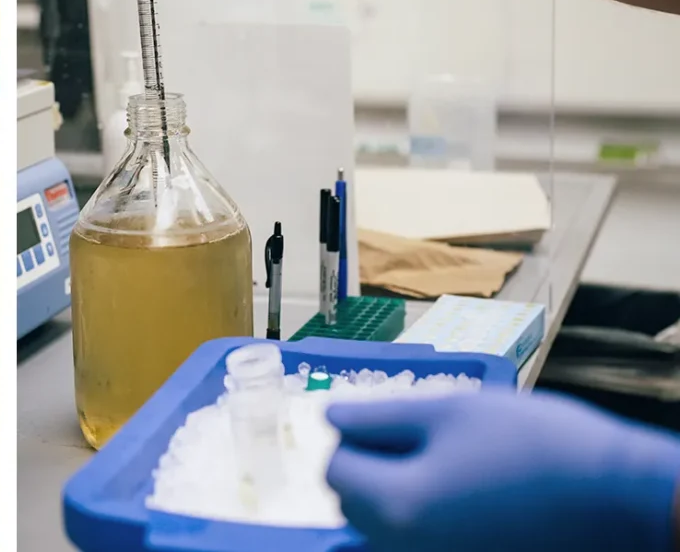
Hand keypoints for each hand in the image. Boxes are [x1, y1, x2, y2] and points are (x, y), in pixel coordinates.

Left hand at [326, 390, 679, 550]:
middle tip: (426, 442)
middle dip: (372, 470)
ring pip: (384, 530)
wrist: (623, 500)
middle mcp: (404, 547)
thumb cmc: (540, 446)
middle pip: (354, 506)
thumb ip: (380, 418)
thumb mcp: (453, 413)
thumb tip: (330, 420)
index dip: (359, 438)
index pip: (335, 469)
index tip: (399, 423)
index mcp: (395, 505)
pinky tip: (460, 501)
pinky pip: (417, 545)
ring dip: (397, 498)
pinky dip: (424, 523)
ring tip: (450, 471)